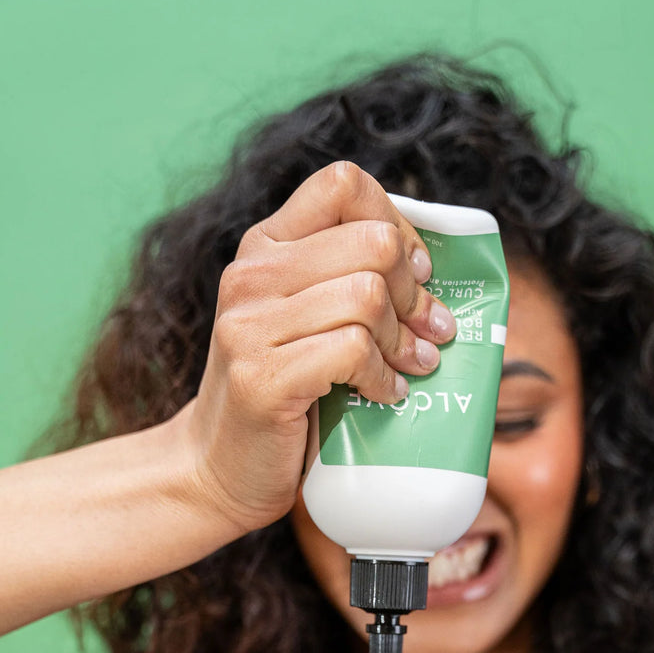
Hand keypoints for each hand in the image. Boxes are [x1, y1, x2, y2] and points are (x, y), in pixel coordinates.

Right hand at [172, 161, 456, 536]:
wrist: (219, 467)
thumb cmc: (284, 393)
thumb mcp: (306, 320)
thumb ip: (345, 281)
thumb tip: (434, 268)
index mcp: (265, 246)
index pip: (343, 184)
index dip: (398, 224)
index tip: (416, 272)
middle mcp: (251, 275)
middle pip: (373, 244)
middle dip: (415, 292)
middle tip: (428, 331)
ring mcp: (249, 326)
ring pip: (367, 298)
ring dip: (404, 340)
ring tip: (411, 366)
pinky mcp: (261, 377)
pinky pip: (353, 351)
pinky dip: (384, 377)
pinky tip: (385, 394)